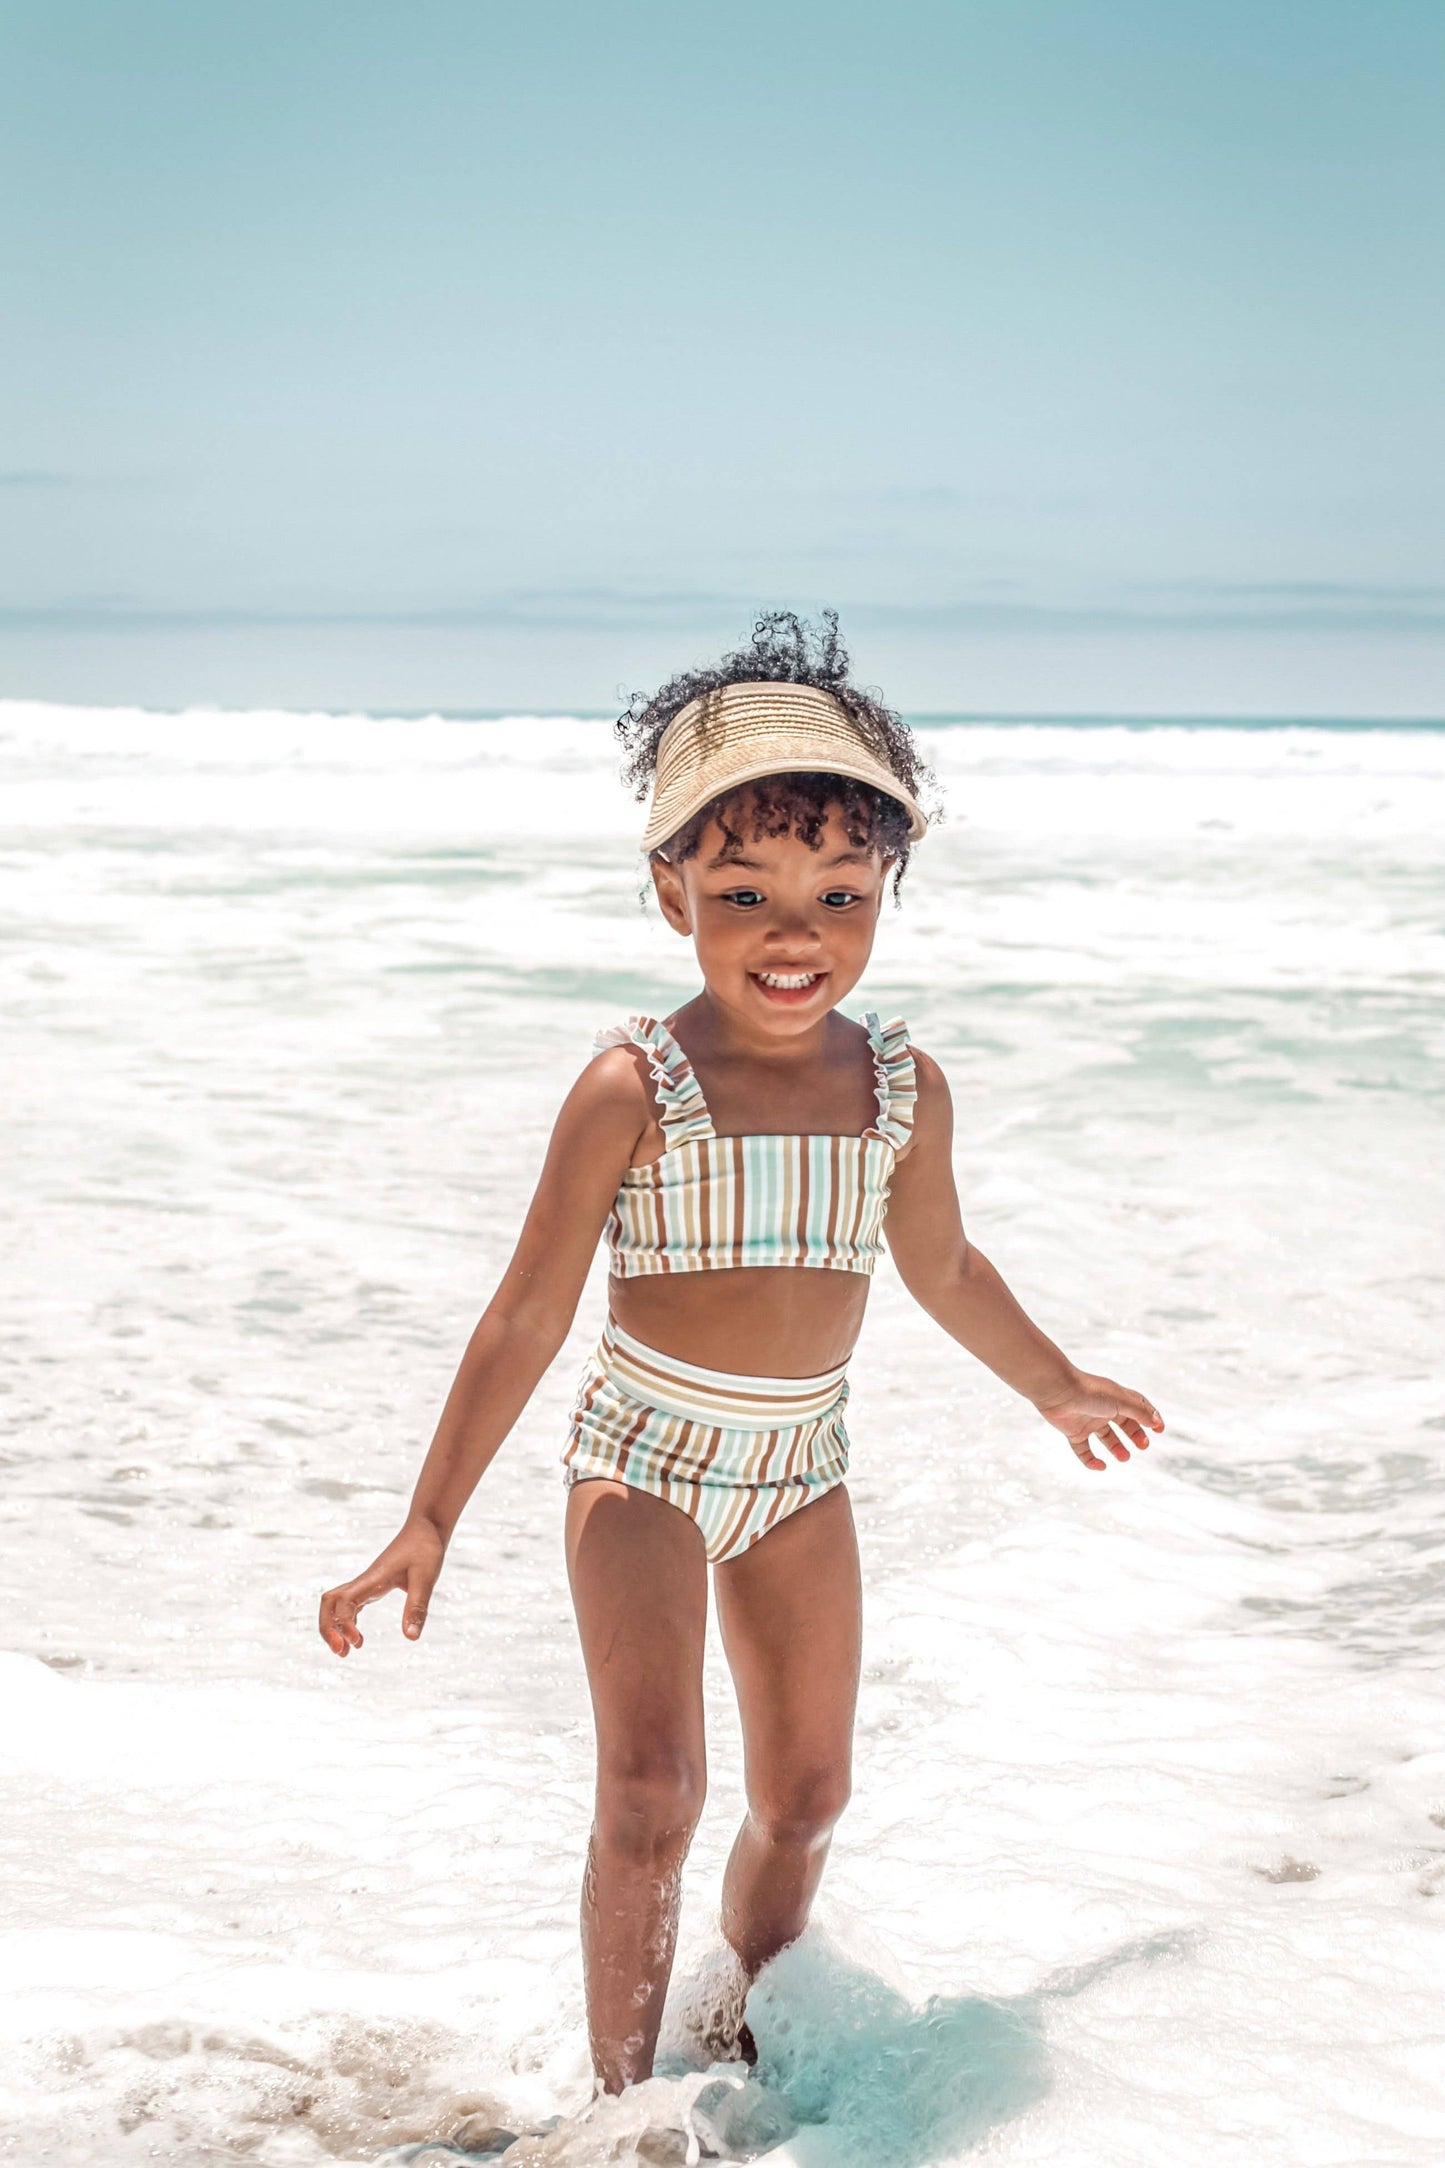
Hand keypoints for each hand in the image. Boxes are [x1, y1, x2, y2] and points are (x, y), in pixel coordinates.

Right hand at [318, 1519, 445, 1655]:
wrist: (426, 1528)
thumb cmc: (425, 1549)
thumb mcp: (426, 1578)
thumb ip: (417, 1607)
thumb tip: (411, 1638)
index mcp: (372, 1579)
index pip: (344, 1603)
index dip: (344, 1624)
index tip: (358, 1642)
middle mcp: (364, 1581)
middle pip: (329, 1603)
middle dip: (327, 1628)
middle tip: (341, 1652)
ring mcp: (366, 1583)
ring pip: (336, 1604)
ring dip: (334, 1628)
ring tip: (345, 1652)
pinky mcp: (373, 1586)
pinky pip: (350, 1605)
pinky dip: (347, 1622)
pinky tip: (357, 1638)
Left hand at [1034, 1371, 1163, 1471]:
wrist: (1057, 1390)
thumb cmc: (1090, 1391)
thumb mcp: (1120, 1401)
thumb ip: (1139, 1412)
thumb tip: (1156, 1422)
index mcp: (1116, 1397)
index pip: (1138, 1407)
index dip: (1150, 1417)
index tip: (1159, 1430)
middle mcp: (1103, 1408)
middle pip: (1124, 1424)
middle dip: (1135, 1435)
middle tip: (1143, 1446)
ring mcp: (1088, 1420)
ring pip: (1106, 1437)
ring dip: (1116, 1448)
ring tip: (1125, 1457)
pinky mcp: (1073, 1431)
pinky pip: (1083, 1449)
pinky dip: (1091, 1460)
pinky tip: (1100, 1467)